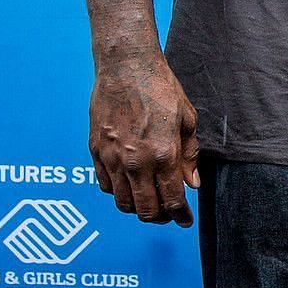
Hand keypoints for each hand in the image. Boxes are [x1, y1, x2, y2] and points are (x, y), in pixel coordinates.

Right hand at [88, 56, 200, 225]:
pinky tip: (129, 184)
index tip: (185, 220)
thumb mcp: (187, 119)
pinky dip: (118, 192)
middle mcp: (136, 161)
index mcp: (164, 154)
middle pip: (146, 210)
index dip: (180, 216)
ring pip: (123, 203)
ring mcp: (112, 158)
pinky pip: (105, 186)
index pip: (172, 200)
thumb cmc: (160, 88)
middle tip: (168, 213)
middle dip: (160, 218)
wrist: (126, 66)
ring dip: (138, 208)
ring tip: (149, 200)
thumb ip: (189, 155)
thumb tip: (191, 183)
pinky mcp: (96, 152)